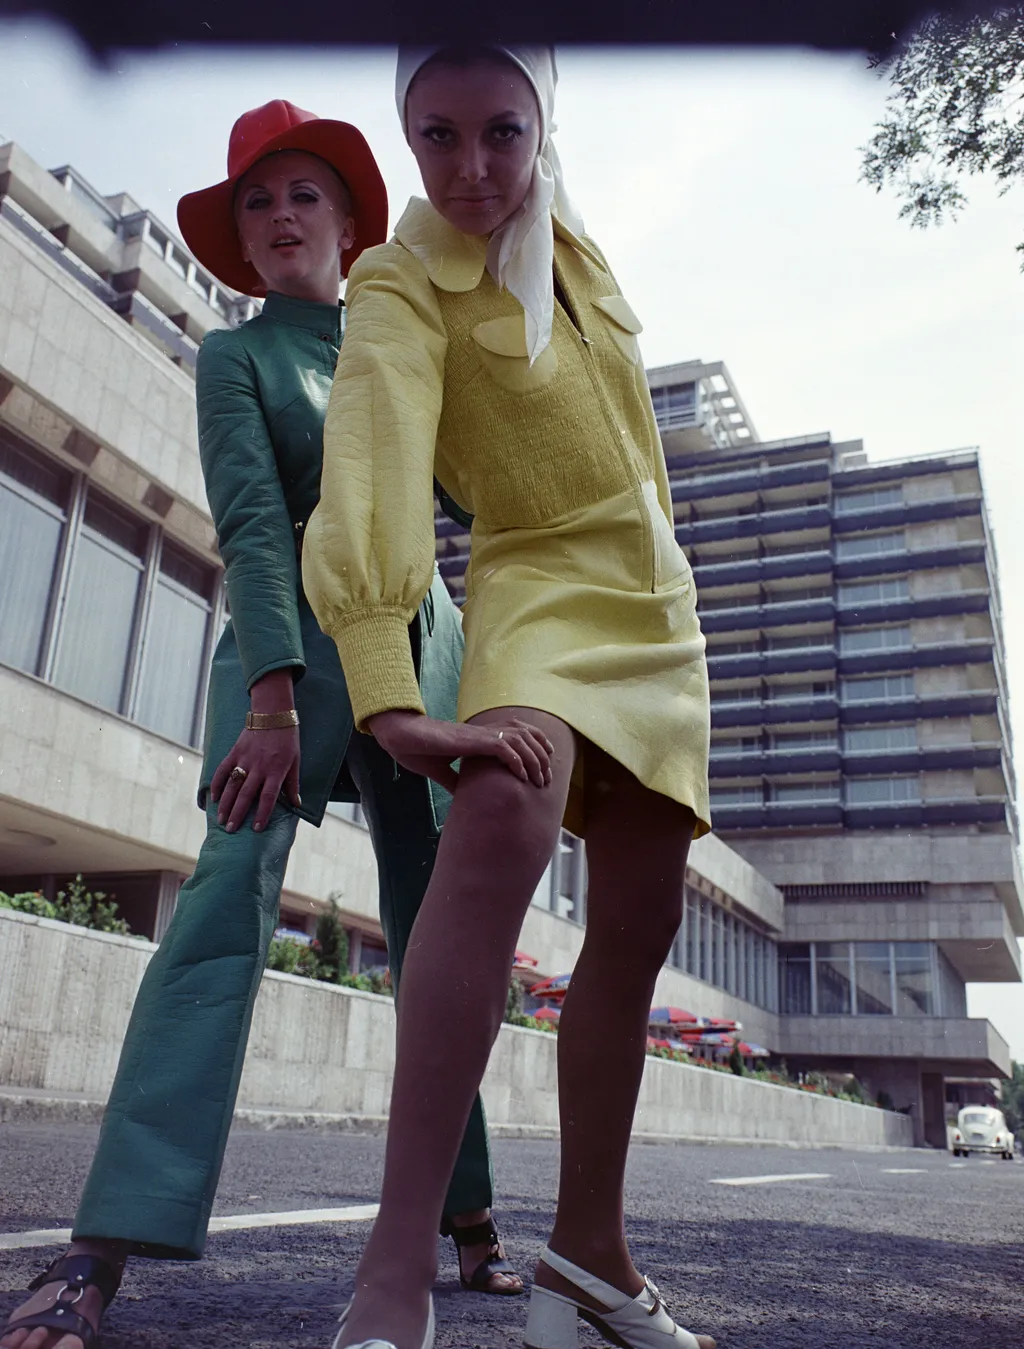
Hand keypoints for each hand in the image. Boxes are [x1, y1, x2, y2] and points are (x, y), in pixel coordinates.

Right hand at [210, 670, 300, 831]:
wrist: (273, 713)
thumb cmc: (288, 738)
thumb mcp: (296, 760)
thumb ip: (293, 783)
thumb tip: (297, 804)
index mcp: (276, 770)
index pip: (268, 797)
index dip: (262, 813)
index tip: (257, 829)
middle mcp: (259, 767)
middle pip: (246, 795)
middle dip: (238, 814)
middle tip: (230, 830)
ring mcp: (245, 759)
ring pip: (232, 785)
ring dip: (225, 803)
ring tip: (221, 819)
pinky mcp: (235, 751)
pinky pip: (223, 770)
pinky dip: (217, 784)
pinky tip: (213, 798)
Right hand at [367, 710, 553, 792]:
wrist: (401, 737)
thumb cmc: (418, 750)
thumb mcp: (442, 770)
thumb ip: (456, 780)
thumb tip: (464, 795)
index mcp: (479, 735)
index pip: (518, 732)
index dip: (536, 743)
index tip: (545, 761)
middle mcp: (483, 732)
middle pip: (526, 735)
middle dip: (542, 756)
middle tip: (547, 779)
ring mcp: (479, 735)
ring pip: (520, 741)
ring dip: (533, 761)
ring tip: (539, 781)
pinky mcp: (472, 741)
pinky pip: (503, 748)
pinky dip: (516, 762)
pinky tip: (521, 777)